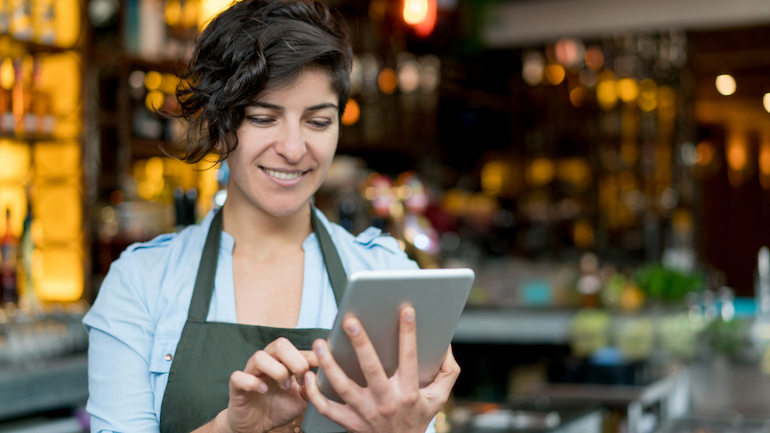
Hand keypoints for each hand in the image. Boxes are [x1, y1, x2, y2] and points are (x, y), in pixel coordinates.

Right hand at [223, 337, 318, 432]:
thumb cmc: (278, 407)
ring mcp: (250, 372)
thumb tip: (327, 372)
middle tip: (300, 379)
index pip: (297, 348)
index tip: (321, 369)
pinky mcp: (236, 386)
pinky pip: (238, 376)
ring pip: (259, 356)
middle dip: (295, 361)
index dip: (312, 357)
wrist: (256, 426)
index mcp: (282, 362)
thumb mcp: (302, 397)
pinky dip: (253, 382)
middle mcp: (267, 362)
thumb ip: (313, 384)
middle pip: (279, 344)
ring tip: (284, 386)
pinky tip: (263, 391)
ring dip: (276, 371)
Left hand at [303, 307, 459, 432]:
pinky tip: (307, 375)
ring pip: (343, 387)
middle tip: (350, 320)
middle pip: (371, 369)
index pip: (409, 358)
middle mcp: (386, 403)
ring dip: (329, 365)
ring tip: (320, 343)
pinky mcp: (349, 423)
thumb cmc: (418, 418)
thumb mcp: (439, 398)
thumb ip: (448, 371)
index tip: (406, 310)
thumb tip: (445, 345)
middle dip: (361, 343)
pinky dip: (314, 393)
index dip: (409, 334)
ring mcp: (365, 414)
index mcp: (408, 393)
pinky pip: (327, 408)